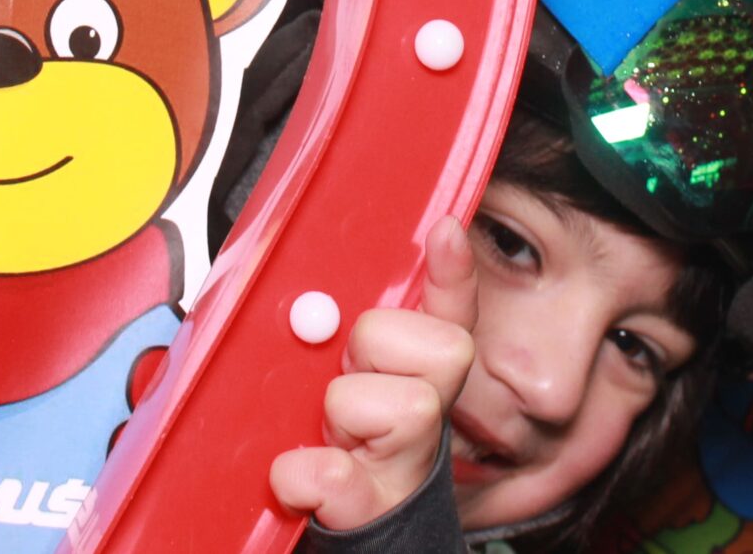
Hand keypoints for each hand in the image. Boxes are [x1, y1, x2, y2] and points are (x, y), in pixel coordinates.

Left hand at [269, 216, 479, 532]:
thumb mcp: (344, 377)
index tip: (444, 230)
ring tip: (325, 433)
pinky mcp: (368, 512)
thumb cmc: (332, 450)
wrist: (342, 533)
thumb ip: (346, 325)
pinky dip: (310, 473)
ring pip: (408, 405)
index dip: (454, 271)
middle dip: (381, 348)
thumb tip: (341, 275)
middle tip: (348, 375)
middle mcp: (422, 417)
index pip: (452, 312)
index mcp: (413, 375)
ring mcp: (403, 468)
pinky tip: (298, 476)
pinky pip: (339, 477)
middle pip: (448, 349)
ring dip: (346, 413)